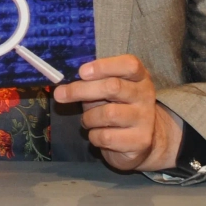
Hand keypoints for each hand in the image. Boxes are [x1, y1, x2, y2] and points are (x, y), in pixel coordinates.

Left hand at [52, 55, 179, 172]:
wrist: (140, 141)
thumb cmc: (117, 107)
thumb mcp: (107, 90)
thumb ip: (92, 83)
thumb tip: (63, 86)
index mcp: (140, 77)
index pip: (130, 64)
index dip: (104, 66)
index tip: (81, 72)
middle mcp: (145, 95)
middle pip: (113, 87)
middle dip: (82, 90)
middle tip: (60, 94)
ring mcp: (145, 119)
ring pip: (108, 114)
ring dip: (88, 118)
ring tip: (88, 120)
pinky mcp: (140, 141)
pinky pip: (106, 136)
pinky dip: (94, 136)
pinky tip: (98, 134)